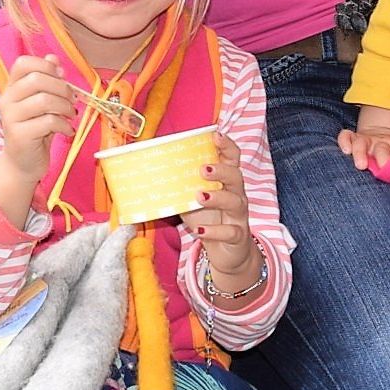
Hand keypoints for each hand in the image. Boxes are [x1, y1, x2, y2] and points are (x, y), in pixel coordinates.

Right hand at [0, 53, 76, 175]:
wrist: (22, 164)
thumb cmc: (35, 130)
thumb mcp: (41, 103)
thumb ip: (46, 81)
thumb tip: (53, 59)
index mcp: (11, 88)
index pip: (23, 63)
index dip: (46, 66)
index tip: (61, 77)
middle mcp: (7, 100)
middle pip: (37, 79)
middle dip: (62, 88)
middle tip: (72, 100)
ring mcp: (11, 118)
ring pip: (44, 100)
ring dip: (65, 107)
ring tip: (70, 115)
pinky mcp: (19, 135)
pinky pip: (48, 122)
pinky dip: (64, 125)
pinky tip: (66, 130)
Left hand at [182, 126, 258, 288]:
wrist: (226, 253)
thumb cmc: (209, 220)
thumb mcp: (193, 202)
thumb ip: (181, 188)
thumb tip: (150, 173)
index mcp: (226, 182)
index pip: (233, 159)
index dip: (227, 146)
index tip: (216, 135)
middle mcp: (236, 196)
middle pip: (236, 177)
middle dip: (221, 170)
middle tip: (203, 168)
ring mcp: (239, 216)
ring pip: (235, 202)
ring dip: (217, 197)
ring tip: (199, 196)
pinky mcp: (237, 236)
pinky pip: (230, 232)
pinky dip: (214, 231)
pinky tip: (200, 231)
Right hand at [336, 119, 389, 171]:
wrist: (382, 133)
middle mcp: (380, 142)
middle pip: (381, 149)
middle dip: (382, 158)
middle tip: (383, 168)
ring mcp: (366, 140)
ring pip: (361, 143)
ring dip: (360, 152)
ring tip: (360, 165)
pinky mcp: (354, 138)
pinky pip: (345, 136)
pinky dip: (344, 141)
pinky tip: (345, 150)